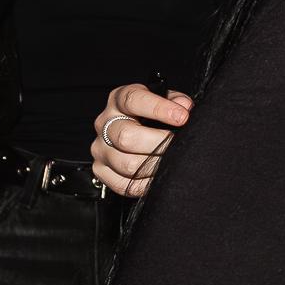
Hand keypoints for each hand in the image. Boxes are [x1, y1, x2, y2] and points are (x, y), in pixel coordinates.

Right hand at [91, 83, 192, 198]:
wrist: (139, 138)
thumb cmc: (154, 119)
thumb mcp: (166, 103)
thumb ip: (176, 101)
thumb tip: (184, 106)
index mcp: (119, 100)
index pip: (132, 100)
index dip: (158, 108)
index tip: (182, 117)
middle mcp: (105, 123)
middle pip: (126, 137)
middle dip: (159, 143)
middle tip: (177, 146)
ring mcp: (100, 148)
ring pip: (127, 164)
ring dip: (155, 165)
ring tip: (171, 162)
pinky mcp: (100, 170)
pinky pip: (125, 184)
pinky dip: (147, 183)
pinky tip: (158, 175)